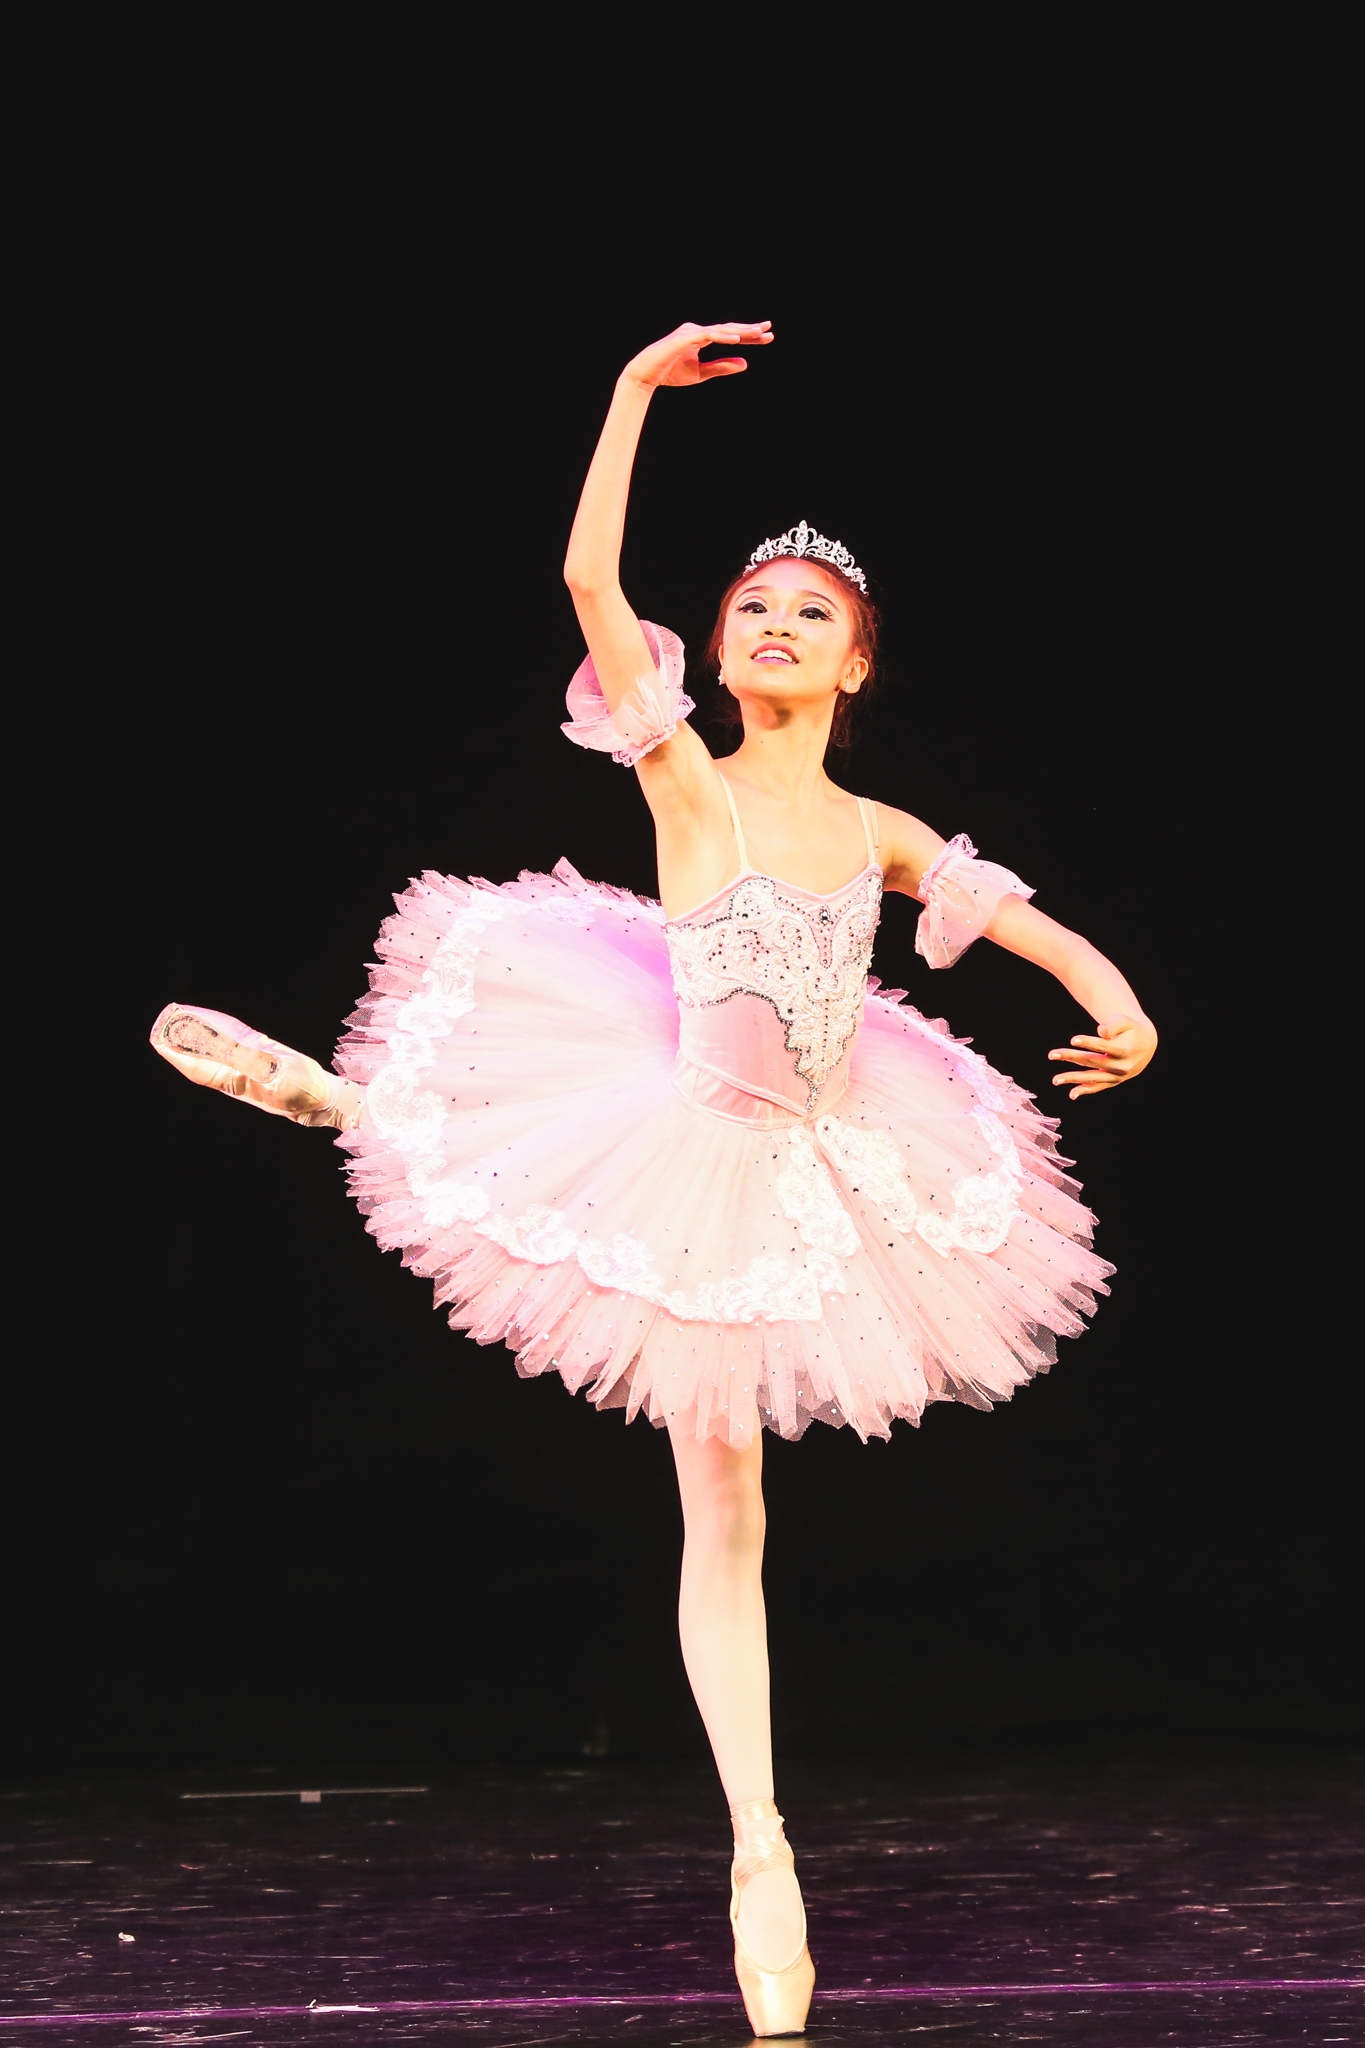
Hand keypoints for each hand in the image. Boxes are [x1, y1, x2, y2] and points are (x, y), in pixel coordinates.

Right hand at [622, 320, 772, 389]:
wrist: (645, 375)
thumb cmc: (670, 372)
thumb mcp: (701, 373)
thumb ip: (722, 366)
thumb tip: (746, 363)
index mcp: (702, 336)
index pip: (730, 335)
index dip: (748, 336)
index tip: (767, 337)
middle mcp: (697, 330)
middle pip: (728, 329)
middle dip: (749, 330)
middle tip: (769, 329)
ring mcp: (690, 332)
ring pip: (720, 330)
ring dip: (739, 332)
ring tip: (757, 333)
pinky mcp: (683, 339)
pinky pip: (706, 335)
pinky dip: (721, 336)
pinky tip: (736, 339)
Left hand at [1049, 1012, 1156, 1098]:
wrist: (1146, 1045)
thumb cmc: (1131, 1029)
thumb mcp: (1126, 1021)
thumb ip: (1114, 1024)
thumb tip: (1101, 1030)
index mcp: (1126, 1049)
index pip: (1104, 1046)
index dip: (1088, 1043)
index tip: (1073, 1040)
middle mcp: (1122, 1066)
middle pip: (1093, 1061)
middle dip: (1071, 1058)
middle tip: (1052, 1054)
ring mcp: (1117, 1076)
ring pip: (1093, 1078)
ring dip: (1073, 1079)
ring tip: (1055, 1080)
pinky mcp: (1113, 1081)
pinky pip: (1098, 1087)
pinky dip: (1085, 1091)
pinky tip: (1072, 1094)